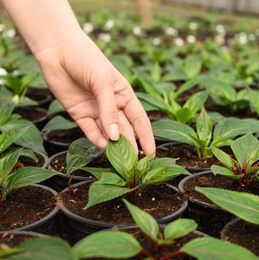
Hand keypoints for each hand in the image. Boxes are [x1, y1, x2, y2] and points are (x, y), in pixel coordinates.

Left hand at [35, 32, 154, 153]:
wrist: (57, 49)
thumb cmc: (86, 58)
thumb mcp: (102, 82)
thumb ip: (108, 110)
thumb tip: (115, 137)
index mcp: (125, 95)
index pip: (140, 120)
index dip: (146, 137)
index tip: (151, 153)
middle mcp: (112, 105)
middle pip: (125, 129)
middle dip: (130, 145)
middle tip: (134, 162)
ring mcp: (96, 110)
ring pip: (108, 133)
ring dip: (113, 145)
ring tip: (119, 158)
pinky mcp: (79, 114)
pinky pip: (90, 130)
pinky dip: (96, 139)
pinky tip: (103, 146)